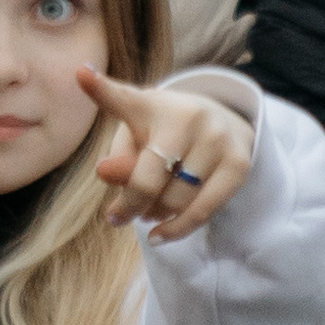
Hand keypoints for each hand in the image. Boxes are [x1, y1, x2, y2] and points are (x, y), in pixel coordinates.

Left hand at [80, 67, 253, 241]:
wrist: (222, 122)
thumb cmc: (164, 131)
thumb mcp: (136, 136)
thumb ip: (119, 157)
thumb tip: (105, 173)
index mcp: (154, 103)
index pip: (123, 101)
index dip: (101, 93)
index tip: (84, 88)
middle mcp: (190, 117)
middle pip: (147, 180)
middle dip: (127, 205)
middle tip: (115, 216)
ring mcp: (219, 139)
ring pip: (175, 200)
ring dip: (154, 215)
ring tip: (146, 213)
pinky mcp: (239, 164)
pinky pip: (203, 210)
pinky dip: (178, 229)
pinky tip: (159, 236)